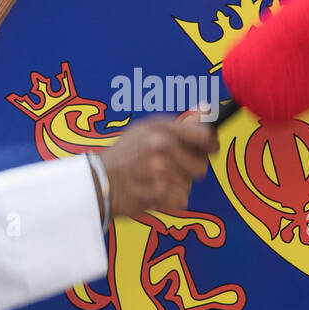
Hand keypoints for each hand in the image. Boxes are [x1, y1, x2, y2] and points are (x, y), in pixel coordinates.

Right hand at [99, 113, 217, 217]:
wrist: (97, 181)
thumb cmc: (123, 154)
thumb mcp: (146, 130)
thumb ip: (179, 124)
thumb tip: (206, 110)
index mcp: (160, 129)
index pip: (203, 135)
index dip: (211, 144)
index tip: (210, 148)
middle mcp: (161, 148)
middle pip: (201, 165)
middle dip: (192, 169)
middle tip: (175, 168)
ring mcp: (160, 172)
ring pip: (190, 184)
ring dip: (178, 184)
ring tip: (156, 179)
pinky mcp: (157, 194)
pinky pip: (182, 199)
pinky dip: (171, 199)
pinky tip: (155, 191)